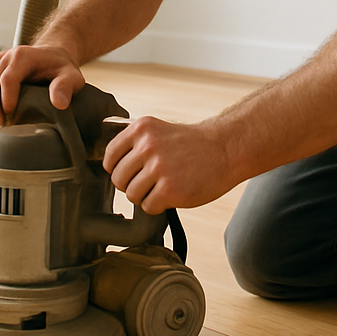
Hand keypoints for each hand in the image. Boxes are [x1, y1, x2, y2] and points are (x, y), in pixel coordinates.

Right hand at [0, 44, 84, 124]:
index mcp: (23, 56)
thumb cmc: (61, 68)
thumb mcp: (71, 76)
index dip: (6, 100)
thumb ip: (65, 87)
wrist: (53, 56)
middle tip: (2, 125)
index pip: (7, 79)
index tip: (11, 117)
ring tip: (1, 123)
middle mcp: (6, 57)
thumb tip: (59, 104)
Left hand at [102, 116, 235, 213]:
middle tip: (150, 182)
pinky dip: (158, 206)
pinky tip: (172, 194)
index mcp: (142, 128)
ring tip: (163, 187)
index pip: (110, 156)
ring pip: (131, 195)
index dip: (117, 169)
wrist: (226, 149)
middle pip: (118, 179)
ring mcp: (159, 168)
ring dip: (145, 196)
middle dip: (131, 185)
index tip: (129, 173)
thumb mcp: (160, 131)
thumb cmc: (193, 144)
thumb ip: (136, 144)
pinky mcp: (170, 189)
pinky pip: (148, 207)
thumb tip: (110, 167)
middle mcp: (147, 146)